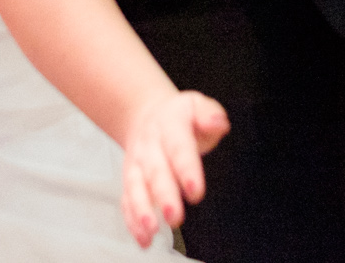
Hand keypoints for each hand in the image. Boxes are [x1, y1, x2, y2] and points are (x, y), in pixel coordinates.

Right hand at [120, 91, 227, 246]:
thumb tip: (217, 123)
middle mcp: (149, 145)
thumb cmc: (180, 117)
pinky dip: (132, 221)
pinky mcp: (130, 181)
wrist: (146, 115)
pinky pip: (127, 200)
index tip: (195, 191)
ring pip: (136, 187)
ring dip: (142, 210)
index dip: (186, 169)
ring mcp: (137, 164)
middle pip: (155, 171)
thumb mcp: (197, 105)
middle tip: (175, 216)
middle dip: (164, 195)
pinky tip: (143, 239)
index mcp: (169, 125)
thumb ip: (210, 115)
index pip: (179, 148)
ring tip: (151, 230)